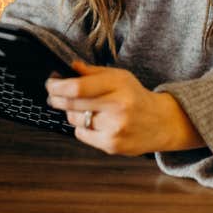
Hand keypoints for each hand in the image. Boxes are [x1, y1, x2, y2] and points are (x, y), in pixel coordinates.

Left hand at [44, 61, 202, 155]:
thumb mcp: (120, 77)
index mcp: (119, 85)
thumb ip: (94, 72)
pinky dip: (83, 127)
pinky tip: (95, 122)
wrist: (161, 122)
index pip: (78, 87)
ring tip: (84, 108)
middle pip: (72, 104)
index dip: (58, 86)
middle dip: (57, 98)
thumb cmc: (136, 97)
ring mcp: (114, 128)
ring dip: (72, 113)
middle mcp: (117, 107)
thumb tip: (70, 67)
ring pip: (75, 119)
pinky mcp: (112, 145)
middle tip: (53, 95)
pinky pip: (82, 134)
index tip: (50, 83)